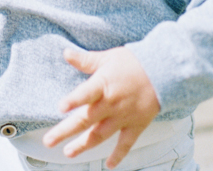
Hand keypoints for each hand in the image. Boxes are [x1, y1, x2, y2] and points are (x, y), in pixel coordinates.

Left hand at [43, 47, 160, 169]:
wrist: (164, 71)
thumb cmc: (135, 62)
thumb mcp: (108, 57)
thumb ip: (86, 60)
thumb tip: (66, 53)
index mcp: (103, 85)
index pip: (86, 93)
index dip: (73, 100)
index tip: (60, 107)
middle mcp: (111, 103)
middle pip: (85, 120)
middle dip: (65, 131)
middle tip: (49, 141)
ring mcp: (123, 117)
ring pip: (100, 135)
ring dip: (83, 145)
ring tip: (68, 152)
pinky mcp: (136, 125)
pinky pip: (125, 144)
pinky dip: (118, 155)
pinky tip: (109, 164)